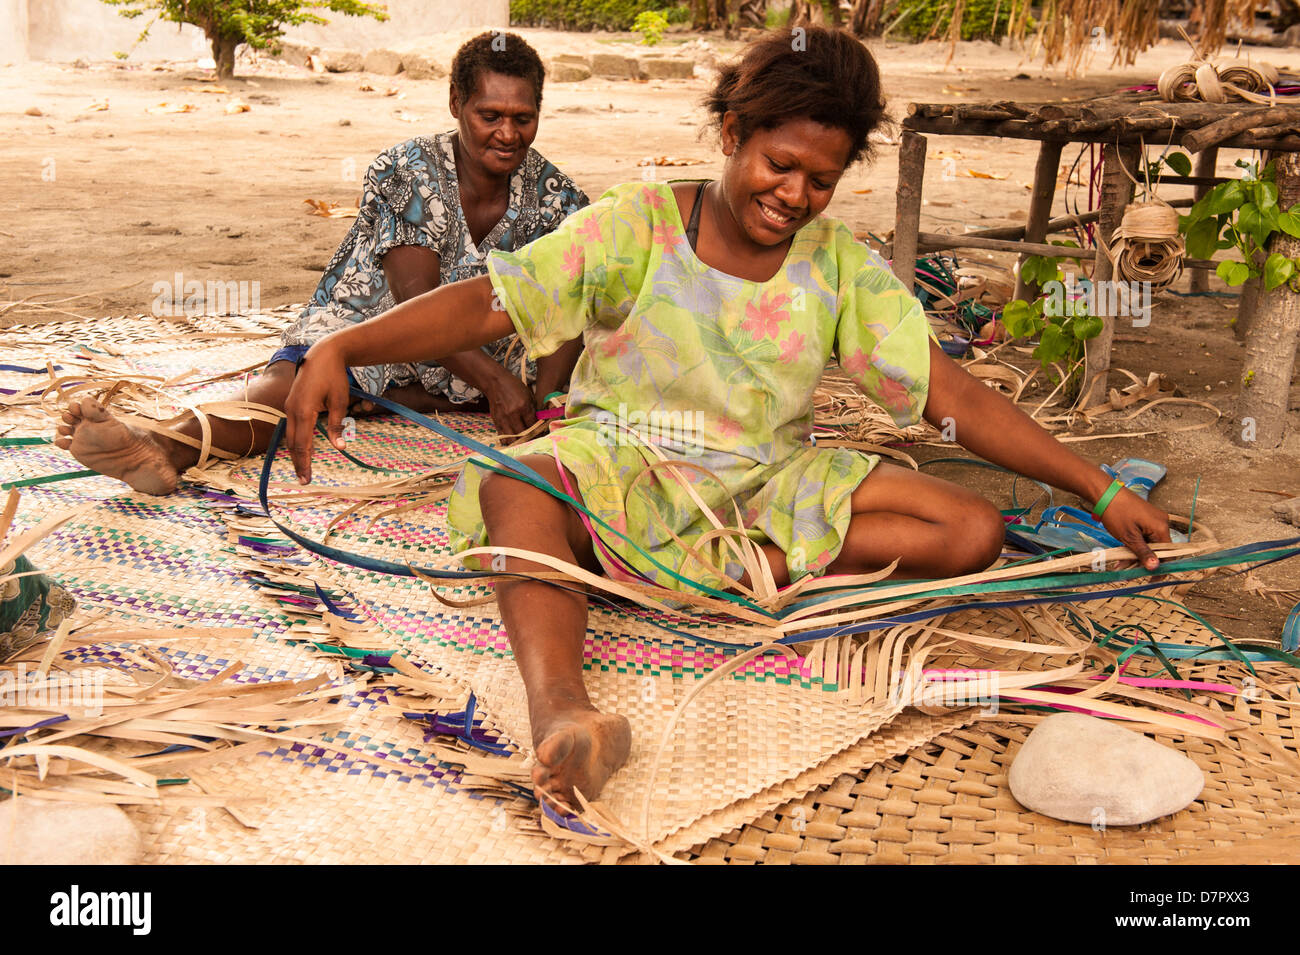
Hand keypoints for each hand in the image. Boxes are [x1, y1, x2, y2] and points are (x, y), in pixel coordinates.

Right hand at [283, 342, 350, 483]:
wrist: (323, 354)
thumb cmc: (334, 377)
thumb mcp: (339, 401)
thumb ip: (337, 425)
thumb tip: (340, 447)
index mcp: (304, 410)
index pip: (302, 443)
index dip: (304, 462)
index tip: (306, 478)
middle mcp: (292, 409)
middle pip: (292, 442)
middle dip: (298, 462)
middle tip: (304, 480)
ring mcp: (289, 405)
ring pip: (290, 435)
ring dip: (297, 452)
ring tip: (303, 468)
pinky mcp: (291, 403)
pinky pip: (292, 425)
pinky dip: (296, 439)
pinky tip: (304, 449)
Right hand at [484, 372, 535, 443]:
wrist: (495, 383)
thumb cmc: (514, 387)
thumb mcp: (528, 395)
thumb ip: (533, 410)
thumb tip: (538, 424)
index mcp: (523, 406)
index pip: (533, 425)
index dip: (538, 431)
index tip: (540, 432)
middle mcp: (512, 414)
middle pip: (523, 433)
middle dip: (530, 437)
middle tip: (533, 438)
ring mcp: (503, 418)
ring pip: (512, 438)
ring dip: (519, 441)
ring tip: (523, 440)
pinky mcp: (496, 421)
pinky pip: (502, 436)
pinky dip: (509, 440)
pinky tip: (513, 438)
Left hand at [1098, 488, 1171, 571]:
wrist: (1105, 493)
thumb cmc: (1117, 513)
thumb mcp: (1129, 537)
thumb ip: (1143, 553)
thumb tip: (1156, 568)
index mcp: (1161, 527)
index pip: (1168, 553)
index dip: (1160, 567)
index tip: (1151, 579)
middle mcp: (1162, 523)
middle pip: (1158, 549)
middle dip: (1142, 562)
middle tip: (1128, 572)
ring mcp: (1154, 520)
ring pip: (1149, 544)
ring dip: (1136, 555)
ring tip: (1120, 565)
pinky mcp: (1145, 518)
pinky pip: (1144, 536)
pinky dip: (1134, 545)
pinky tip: (1122, 553)